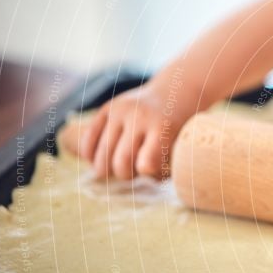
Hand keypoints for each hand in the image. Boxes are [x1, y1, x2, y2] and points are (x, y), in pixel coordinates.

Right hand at [79, 84, 193, 179]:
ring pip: (103, 152)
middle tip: (130, 175)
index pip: (146, 162)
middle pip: (120, 161)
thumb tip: (145, 180)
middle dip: (124, 175)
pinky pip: (90, 137)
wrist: (174, 91)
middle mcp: (139, 117)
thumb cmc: (180, 127)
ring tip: (114, 170)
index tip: (148, 173)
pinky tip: (95, 161)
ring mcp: (120, 110)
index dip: (145, 174)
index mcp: (162, 127)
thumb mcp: (182, 143)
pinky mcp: (107, 107)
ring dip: (106, 169)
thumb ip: (166, 164)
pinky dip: (89, 154)